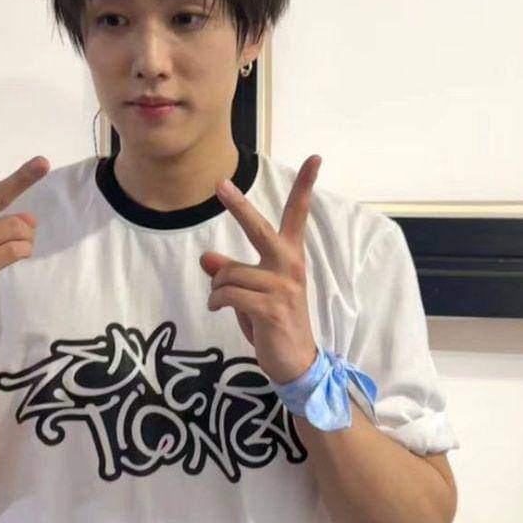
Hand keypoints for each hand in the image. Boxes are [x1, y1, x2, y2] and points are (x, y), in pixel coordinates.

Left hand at [200, 153, 320, 384]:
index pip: (298, 215)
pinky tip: (219, 310)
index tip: (315, 158)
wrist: (295, 364)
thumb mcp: (251, 295)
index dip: (306, 186)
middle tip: (219, 184)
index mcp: (290, 258)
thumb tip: (206, 258)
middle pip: (258, 229)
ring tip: (224, 303)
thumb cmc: (273, 325)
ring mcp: (282, 287)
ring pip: (228, 273)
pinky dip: (216, 301)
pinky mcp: (271, 308)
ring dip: (217, 289)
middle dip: (237, 206)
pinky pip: (227, 294)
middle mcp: (290, 267)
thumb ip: (232, 273)